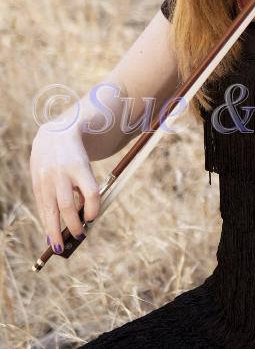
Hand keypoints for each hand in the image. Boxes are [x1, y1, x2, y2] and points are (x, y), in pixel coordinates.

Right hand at [30, 120, 100, 253]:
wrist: (54, 135)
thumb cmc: (75, 156)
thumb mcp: (85, 166)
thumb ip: (85, 188)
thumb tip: (84, 217)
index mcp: (80, 166)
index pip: (91, 192)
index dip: (94, 209)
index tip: (93, 218)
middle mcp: (61, 173)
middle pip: (67, 205)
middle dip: (73, 225)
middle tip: (79, 237)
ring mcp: (46, 178)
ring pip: (50, 210)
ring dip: (55, 231)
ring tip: (60, 246)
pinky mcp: (35, 183)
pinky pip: (42, 207)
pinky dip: (46, 222)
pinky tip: (50, 234)